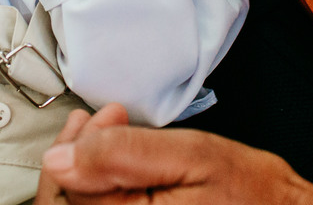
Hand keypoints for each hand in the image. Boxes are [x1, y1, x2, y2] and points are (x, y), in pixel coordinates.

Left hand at [35, 116, 312, 204]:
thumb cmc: (253, 194)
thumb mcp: (190, 156)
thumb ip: (121, 155)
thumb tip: (60, 159)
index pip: (66, 191)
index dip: (76, 144)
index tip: (104, 116)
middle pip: (67, 203)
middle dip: (78, 153)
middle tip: (105, 120)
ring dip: (90, 169)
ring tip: (112, 134)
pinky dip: (107, 189)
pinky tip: (121, 164)